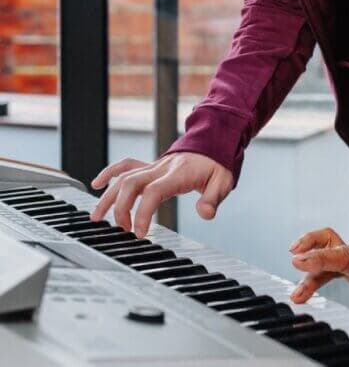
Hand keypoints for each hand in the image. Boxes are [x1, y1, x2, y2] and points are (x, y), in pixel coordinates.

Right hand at [90, 152, 233, 237]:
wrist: (215, 144)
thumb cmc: (218, 165)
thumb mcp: (223, 182)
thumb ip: (213, 198)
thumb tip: (205, 214)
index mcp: (178, 174)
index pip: (153, 192)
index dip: (142, 213)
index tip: (139, 233)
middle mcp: (162, 168)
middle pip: (131, 184)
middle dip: (120, 208)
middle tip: (122, 230)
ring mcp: (154, 166)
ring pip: (124, 177)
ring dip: (108, 197)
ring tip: (97, 218)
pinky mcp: (151, 166)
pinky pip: (126, 165)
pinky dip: (110, 173)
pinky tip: (97, 184)